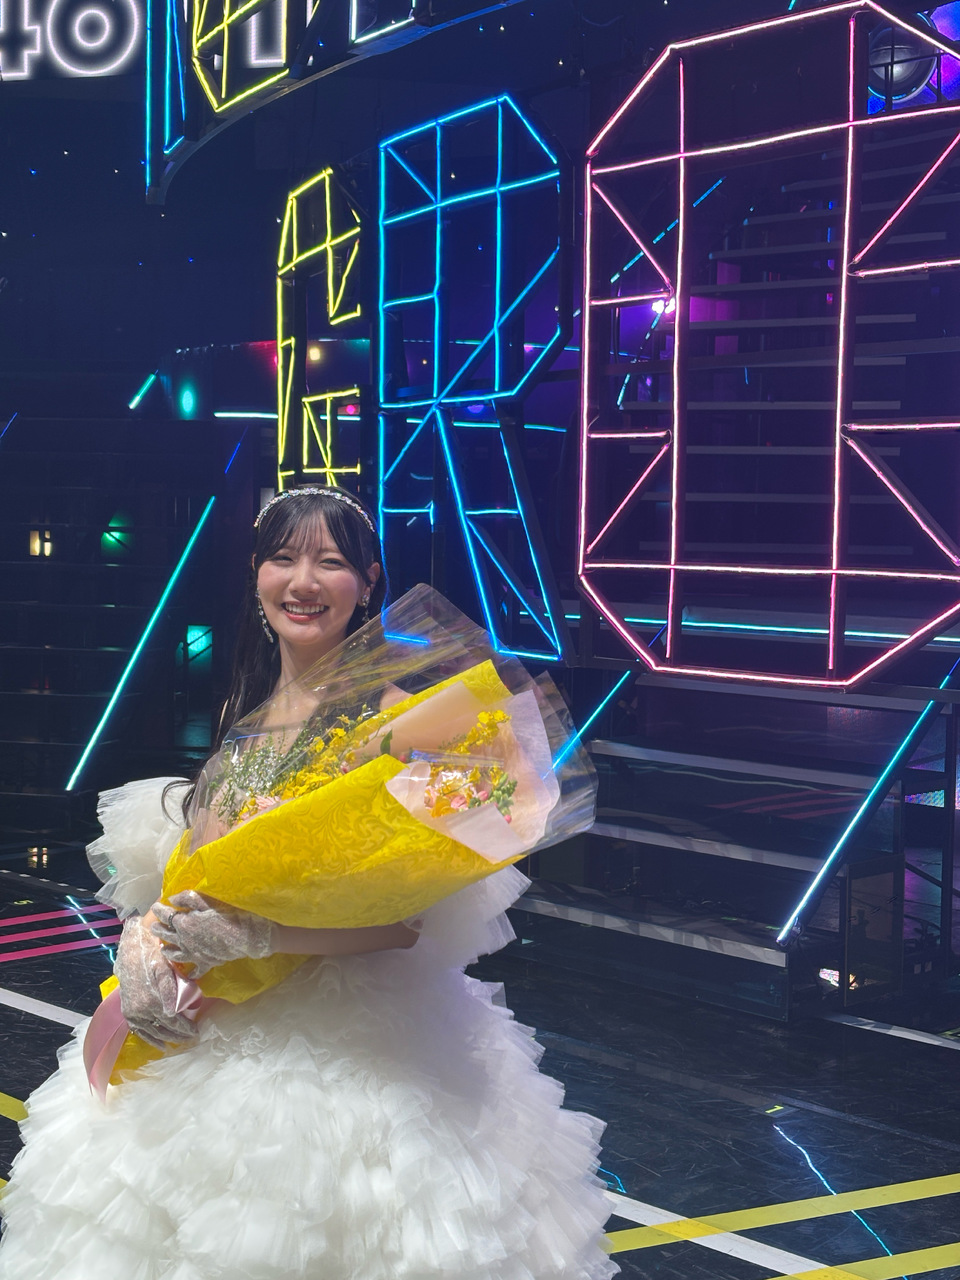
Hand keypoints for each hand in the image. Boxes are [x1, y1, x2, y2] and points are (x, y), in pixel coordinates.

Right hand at [115, 915, 198, 1049]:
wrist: (132, 949)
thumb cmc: (153, 956)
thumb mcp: (165, 968)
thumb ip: (169, 990)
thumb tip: (173, 1011)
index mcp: (151, 1001)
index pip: (172, 1021)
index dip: (185, 1028)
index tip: (196, 1032)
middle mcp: (140, 1010)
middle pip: (163, 1028)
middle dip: (178, 1034)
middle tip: (191, 1038)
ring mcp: (132, 1012)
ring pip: (151, 1031)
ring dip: (166, 1038)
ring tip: (178, 1042)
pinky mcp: (128, 1011)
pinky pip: (138, 1029)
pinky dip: (149, 1038)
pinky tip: (159, 1044)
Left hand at [150, 891, 274, 975]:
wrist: (242, 935)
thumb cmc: (226, 914)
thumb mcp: (205, 901)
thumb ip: (186, 898)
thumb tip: (171, 899)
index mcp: (184, 923)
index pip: (166, 915)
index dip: (159, 910)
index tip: (155, 905)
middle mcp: (184, 940)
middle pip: (166, 934)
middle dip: (158, 929)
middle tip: (154, 925)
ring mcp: (193, 953)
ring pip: (175, 954)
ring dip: (167, 950)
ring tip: (163, 948)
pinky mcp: (204, 963)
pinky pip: (195, 970)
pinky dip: (191, 972)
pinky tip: (189, 973)